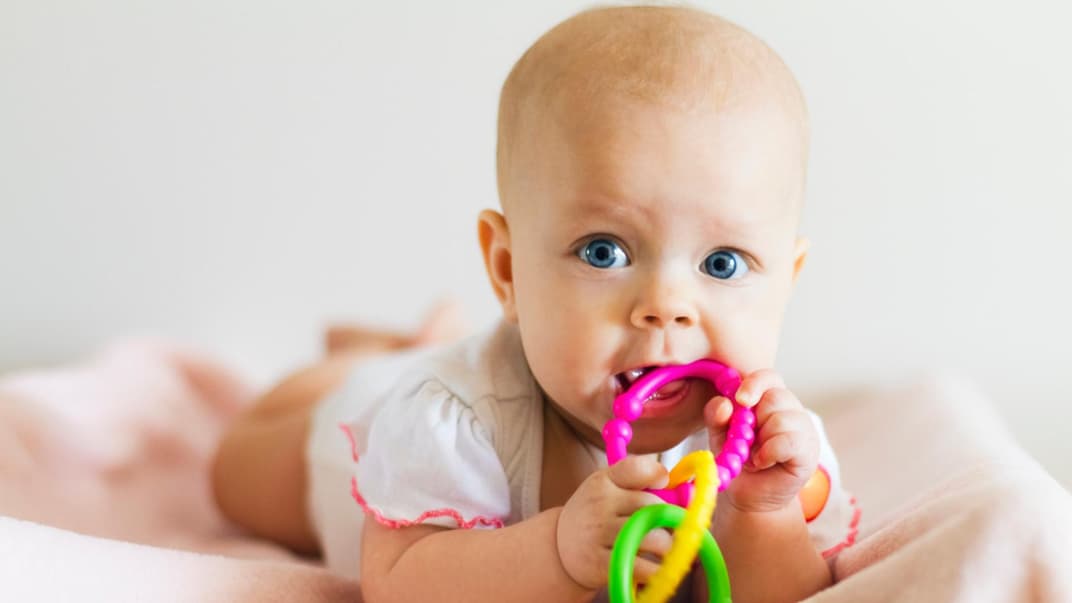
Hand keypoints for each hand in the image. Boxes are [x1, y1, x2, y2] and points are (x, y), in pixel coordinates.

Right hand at [556, 455, 672, 590]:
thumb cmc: (598, 514)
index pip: (637, 469)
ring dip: (667, 546)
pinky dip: (656, 569)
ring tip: (663, 547)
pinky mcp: (601, 564)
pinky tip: (650, 564)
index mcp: (604, 480)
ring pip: (655, 538)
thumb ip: (644, 483)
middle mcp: (600, 504)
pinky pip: (644, 568)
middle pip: (654, 507)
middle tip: (668, 526)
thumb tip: (693, 493)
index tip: (663, 484)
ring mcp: (599, 534)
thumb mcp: (610, 489)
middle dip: (670, 519)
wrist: (560, 546)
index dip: (658, 475)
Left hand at [704, 369, 818, 513]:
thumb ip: (716, 415)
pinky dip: (769, 453)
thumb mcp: (719, 434)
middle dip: (754, 420)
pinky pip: (788, 441)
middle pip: (775, 397)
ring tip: (755, 455)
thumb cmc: (736, 458)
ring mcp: (803, 429)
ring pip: (781, 419)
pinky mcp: (809, 451)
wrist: (748, 494)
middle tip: (747, 439)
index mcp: (769, 398)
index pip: (768, 377)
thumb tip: (724, 404)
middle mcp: (790, 409)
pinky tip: (763, 462)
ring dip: (760, 441)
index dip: (754, 384)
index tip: (740, 400)